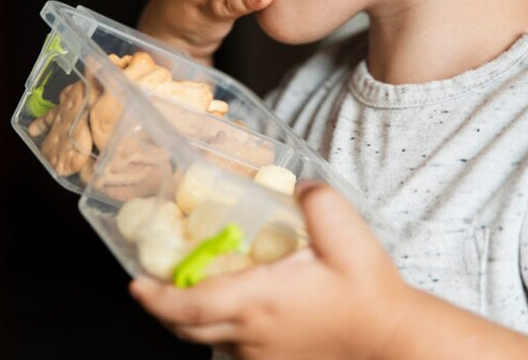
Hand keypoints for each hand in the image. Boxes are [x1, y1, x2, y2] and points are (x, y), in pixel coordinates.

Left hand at [129, 182, 412, 359]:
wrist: (393, 340)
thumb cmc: (369, 293)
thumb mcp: (347, 233)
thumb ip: (318, 200)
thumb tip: (299, 184)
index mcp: (258, 302)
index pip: (188, 307)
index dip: (155, 298)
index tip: (134, 284)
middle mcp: (251, 335)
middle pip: (187, 329)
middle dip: (163, 308)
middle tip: (151, 284)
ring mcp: (263, 356)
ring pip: (210, 341)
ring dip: (193, 319)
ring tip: (191, 290)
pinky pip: (234, 350)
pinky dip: (222, 331)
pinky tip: (236, 310)